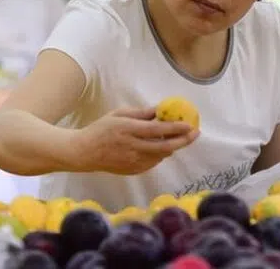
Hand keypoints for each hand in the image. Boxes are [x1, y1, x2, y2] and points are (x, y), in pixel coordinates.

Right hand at [75, 107, 199, 175]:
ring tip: (179, 136)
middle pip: (164, 146)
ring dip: (172, 146)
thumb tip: (161, 109)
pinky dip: (160, 154)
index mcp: (128, 130)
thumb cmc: (102, 129)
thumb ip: (142, 113)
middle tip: (196, 133)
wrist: (84, 152)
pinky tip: (160, 146)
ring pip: (161, 155)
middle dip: (184, 140)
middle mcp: (132, 147)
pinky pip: (153, 162)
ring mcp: (133, 162)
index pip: (157, 130)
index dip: (175, 128)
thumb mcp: (119, 114)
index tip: (190, 124)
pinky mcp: (133, 170)